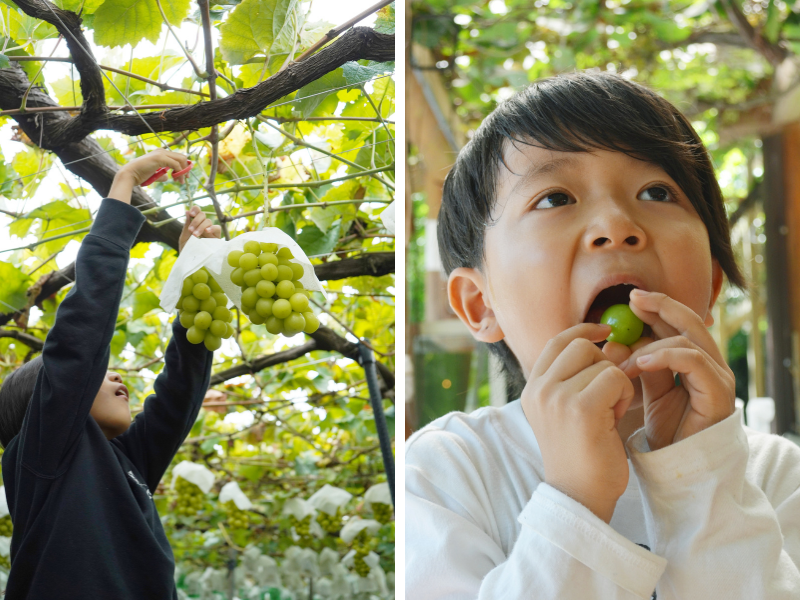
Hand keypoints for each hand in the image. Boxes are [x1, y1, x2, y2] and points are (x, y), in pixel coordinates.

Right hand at [116, 148, 190, 187]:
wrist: (130, 174)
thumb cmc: (140, 175)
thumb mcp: (155, 174)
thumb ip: (162, 174)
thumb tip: (168, 177)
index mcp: (160, 153)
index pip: (178, 157)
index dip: (184, 166)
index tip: (184, 176)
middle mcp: (162, 151)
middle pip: (182, 157)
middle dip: (186, 168)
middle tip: (185, 178)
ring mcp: (161, 153)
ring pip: (181, 159)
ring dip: (183, 171)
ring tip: (180, 181)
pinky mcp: (160, 158)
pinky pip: (175, 164)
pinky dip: (179, 172)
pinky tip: (176, 179)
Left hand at [179, 205, 220, 252]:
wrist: (192, 263)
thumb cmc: (187, 251)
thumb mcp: (184, 238)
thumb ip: (186, 226)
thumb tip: (187, 212)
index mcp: (195, 224)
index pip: (197, 212)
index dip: (195, 209)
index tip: (191, 213)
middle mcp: (203, 226)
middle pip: (203, 215)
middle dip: (196, 221)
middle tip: (191, 231)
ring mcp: (210, 231)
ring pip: (209, 221)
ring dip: (201, 226)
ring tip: (195, 235)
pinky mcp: (217, 237)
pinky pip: (218, 228)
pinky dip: (212, 228)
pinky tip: (206, 232)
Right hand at [522, 322, 635, 522]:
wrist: (580, 497)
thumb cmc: (581, 455)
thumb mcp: (568, 411)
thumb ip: (577, 378)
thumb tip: (609, 340)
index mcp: (533, 389)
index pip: (557, 341)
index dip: (583, 330)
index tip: (605, 331)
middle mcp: (539, 390)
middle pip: (581, 346)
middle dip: (604, 363)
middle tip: (609, 395)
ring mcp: (557, 398)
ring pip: (601, 361)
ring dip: (617, 383)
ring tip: (612, 412)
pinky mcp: (580, 408)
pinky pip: (615, 377)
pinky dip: (624, 395)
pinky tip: (617, 418)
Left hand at [617, 290, 734, 450]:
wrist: (679, 468)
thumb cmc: (664, 432)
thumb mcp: (645, 392)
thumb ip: (637, 365)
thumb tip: (614, 342)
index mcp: (693, 362)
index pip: (678, 324)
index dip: (657, 308)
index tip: (631, 299)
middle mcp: (710, 365)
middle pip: (689, 322)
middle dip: (661, 307)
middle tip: (633, 299)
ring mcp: (718, 377)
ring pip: (687, 340)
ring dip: (652, 343)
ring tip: (625, 360)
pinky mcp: (719, 393)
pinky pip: (692, 361)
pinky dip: (664, 356)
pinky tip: (640, 362)